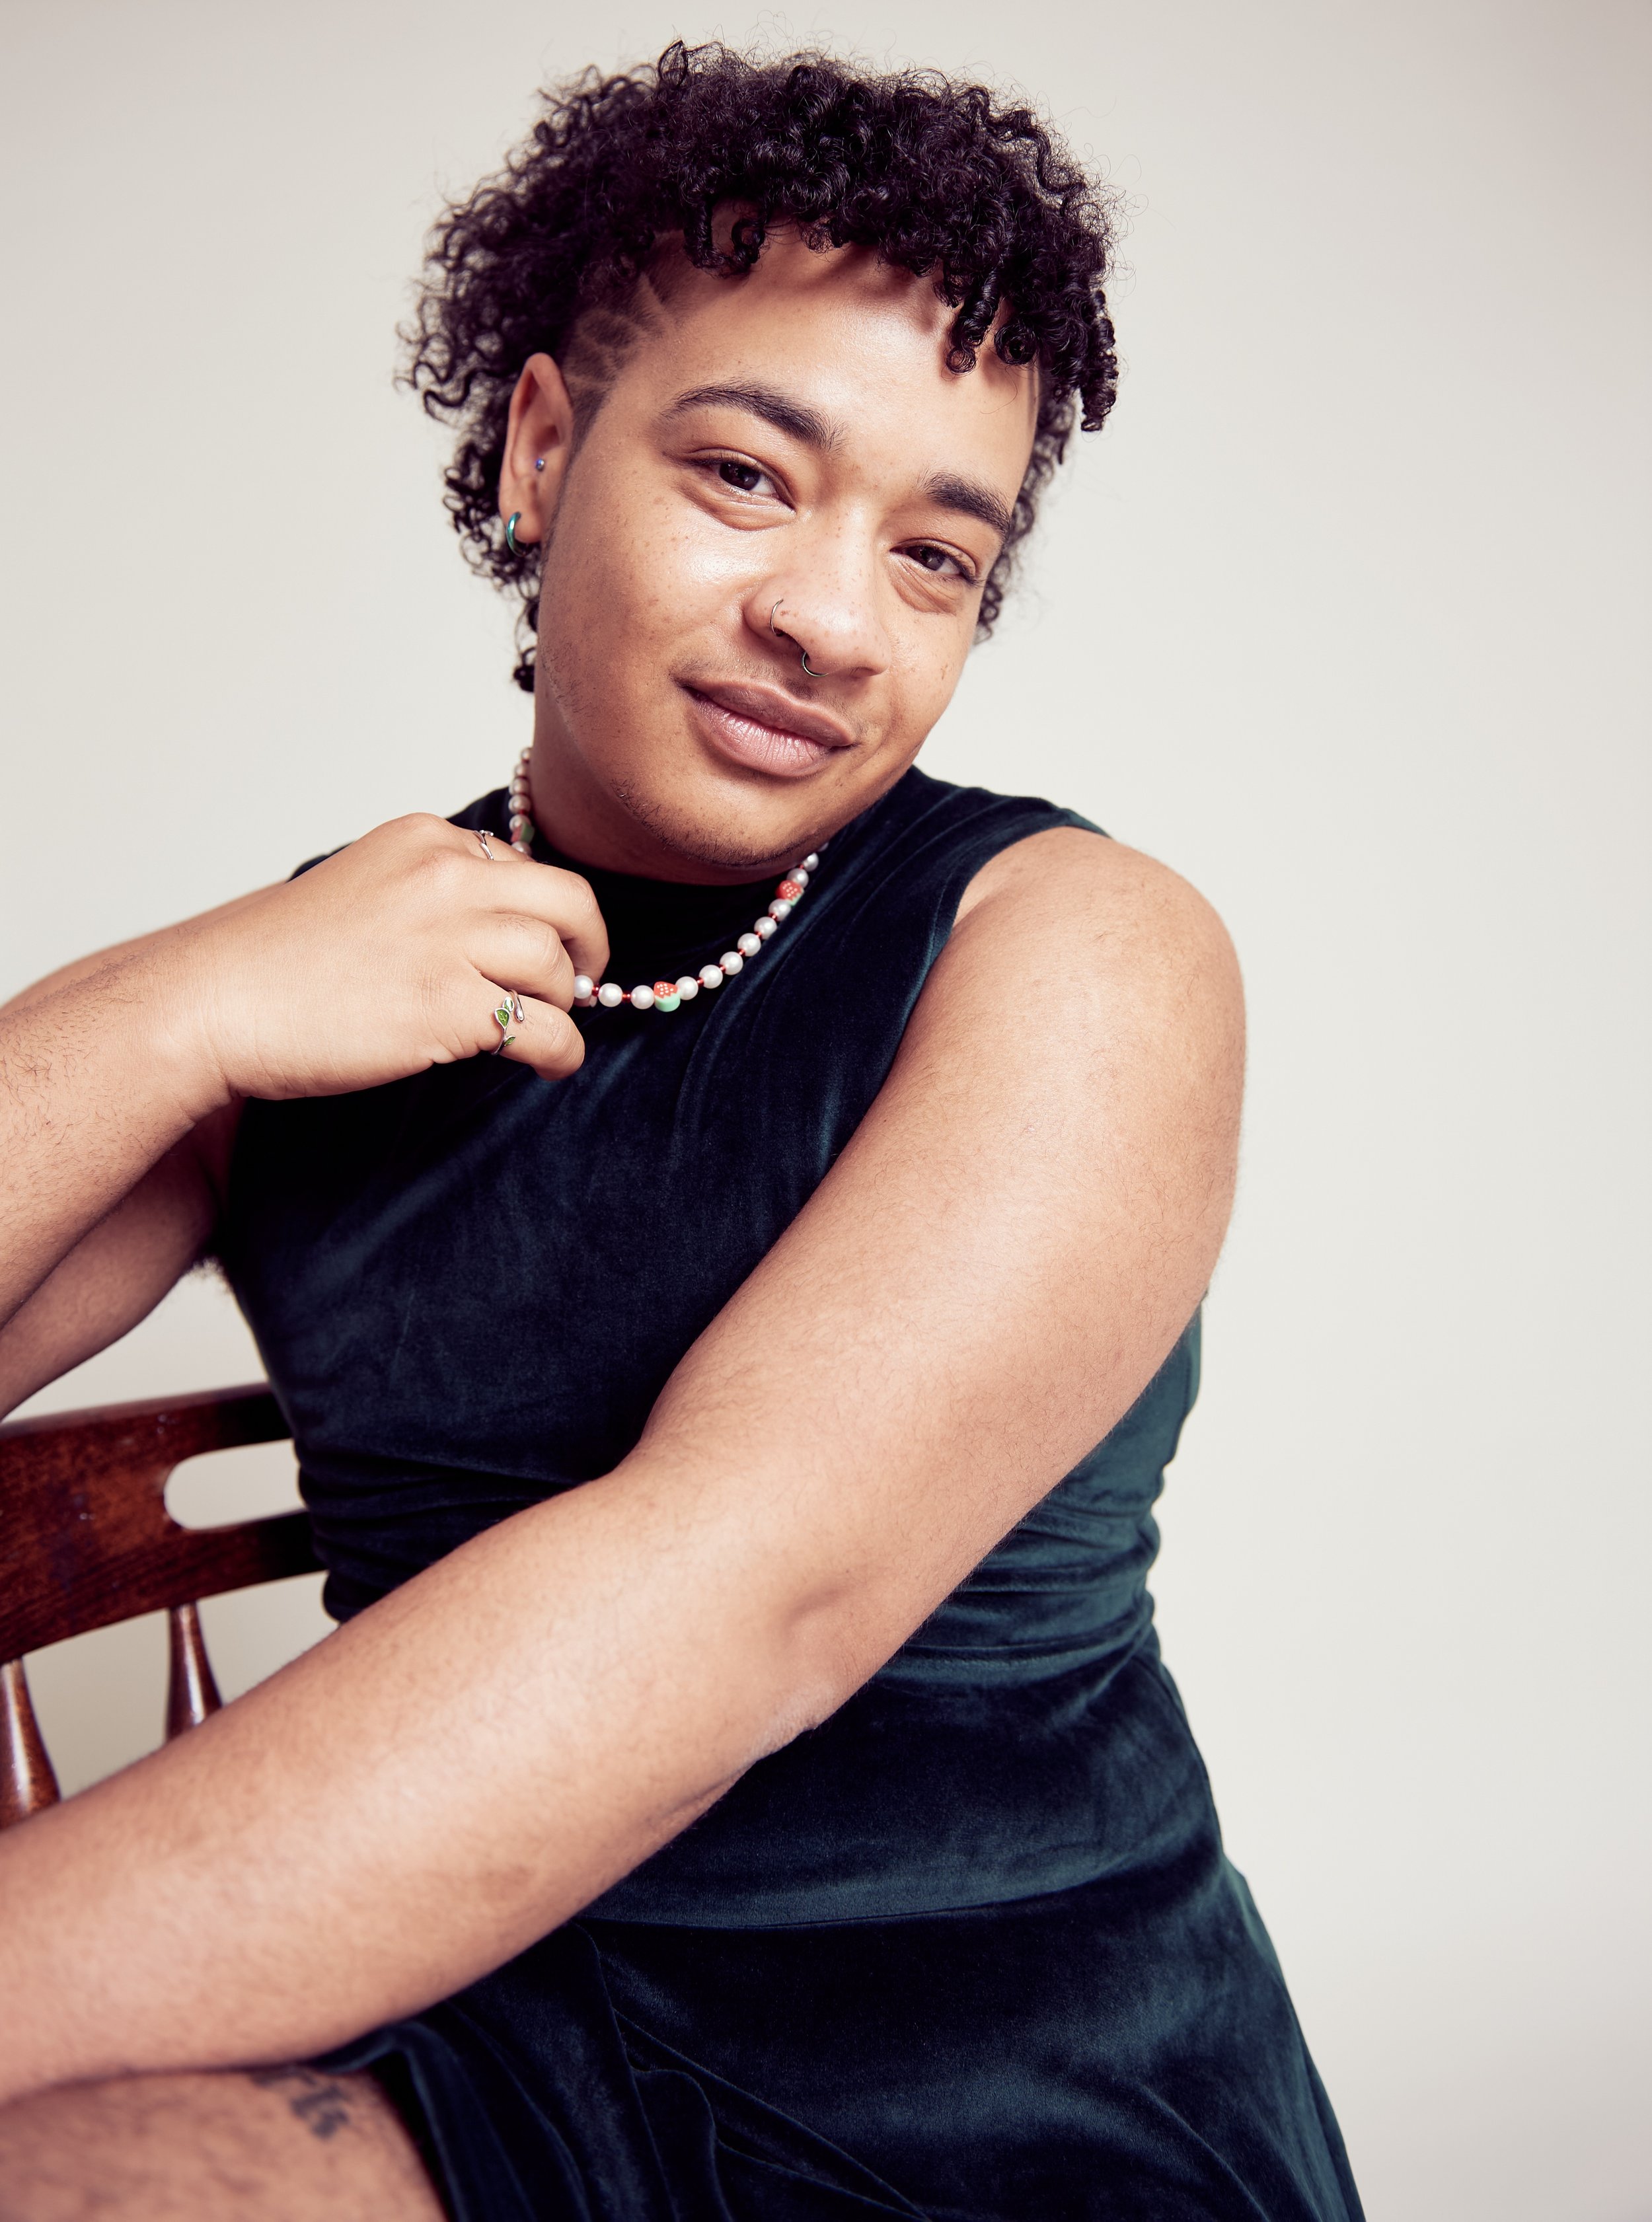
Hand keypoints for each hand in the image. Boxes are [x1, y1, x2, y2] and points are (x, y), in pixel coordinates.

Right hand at [164, 815, 608, 1104]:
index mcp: (426, 841)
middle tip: (585, 981)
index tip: (548, 946)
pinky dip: (563, 1052)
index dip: (545, 914)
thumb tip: (495, 932)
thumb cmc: (275, 961)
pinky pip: (547, 1029)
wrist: (214, 1001)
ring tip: (547, 1031)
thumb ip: (428, 896)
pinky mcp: (447, 1006)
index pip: (523, 868)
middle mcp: (446, 877)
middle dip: (589, 946)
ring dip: (566, 1006)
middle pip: (569, 902)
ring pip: (560, 967)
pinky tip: (551, 1066)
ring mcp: (449, 940)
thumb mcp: (362, 888)